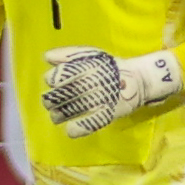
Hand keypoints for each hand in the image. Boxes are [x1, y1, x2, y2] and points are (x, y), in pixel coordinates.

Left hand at [40, 46, 183, 137]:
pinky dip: (75, 129)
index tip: (54, 83)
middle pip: (58, 96)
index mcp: (83, 68)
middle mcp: (89, 84)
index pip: (56, 76)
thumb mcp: (90, 55)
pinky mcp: (107, 114)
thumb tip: (46, 57)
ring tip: (57, 116)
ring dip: (58, 115)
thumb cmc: (109, 68)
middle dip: (50, 101)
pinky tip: (70, 129)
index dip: (52, 80)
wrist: (137, 79)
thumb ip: (67, 55)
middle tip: (52, 103)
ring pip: (68, 112)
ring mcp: (98, 100)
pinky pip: (87, 125)